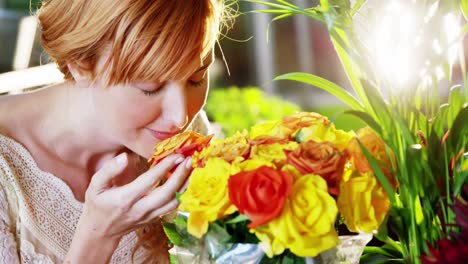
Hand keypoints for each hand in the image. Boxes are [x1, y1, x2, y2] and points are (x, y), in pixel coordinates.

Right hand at [65, 153, 190, 262]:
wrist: (100, 231)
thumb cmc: (98, 205)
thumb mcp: (95, 185)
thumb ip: (109, 170)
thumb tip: (125, 157)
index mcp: (125, 199)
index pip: (149, 181)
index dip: (164, 167)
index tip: (176, 155)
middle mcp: (140, 209)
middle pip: (167, 193)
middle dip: (180, 176)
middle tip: (190, 160)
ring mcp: (149, 216)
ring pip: (174, 202)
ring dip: (186, 186)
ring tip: (193, 169)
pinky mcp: (155, 219)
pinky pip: (172, 207)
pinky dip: (182, 194)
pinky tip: (187, 181)